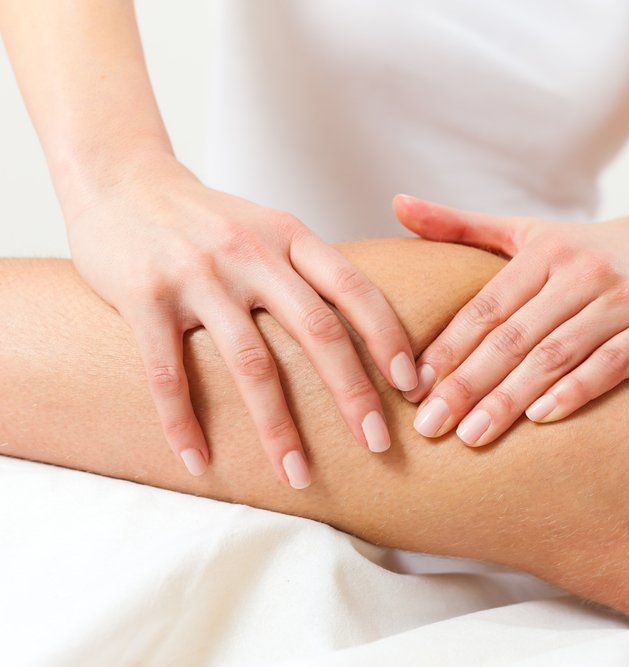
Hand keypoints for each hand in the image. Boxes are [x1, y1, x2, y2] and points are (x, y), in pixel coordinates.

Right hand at [67, 156, 417, 486]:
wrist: (121, 181)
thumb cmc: (209, 220)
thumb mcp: (269, 227)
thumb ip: (310, 272)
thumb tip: (370, 332)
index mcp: (289, 236)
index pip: (354, 289)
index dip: (388, 338)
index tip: (411, 386)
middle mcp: (250, 252)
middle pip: (316, 331)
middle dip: (352, 394)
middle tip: (377, 446)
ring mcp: (197, 275)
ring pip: (249, 365)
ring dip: (277, 428)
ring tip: (297, 475)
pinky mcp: (145, 298)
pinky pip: (168, 374)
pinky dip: (183, 424)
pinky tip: (198, 462)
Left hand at [394, 195, 628, 445]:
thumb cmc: (593, 249)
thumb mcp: (530, 232)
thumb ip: (463, 226)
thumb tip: (396, 205)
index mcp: (545, 250)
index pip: (486, 306)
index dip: (447, 347)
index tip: (411, 387)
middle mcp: (584, 271)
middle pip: (514, 335)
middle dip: (468, 384)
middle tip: (430, 426)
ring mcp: (626, 298)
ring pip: (558, 353)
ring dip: (512, 397)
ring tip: (473, 436)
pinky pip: (614, 363)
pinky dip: (578, 389)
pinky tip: (541, 417)